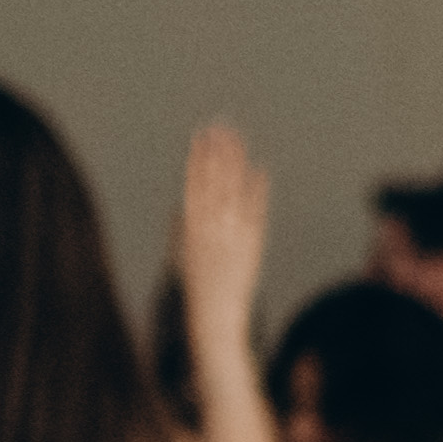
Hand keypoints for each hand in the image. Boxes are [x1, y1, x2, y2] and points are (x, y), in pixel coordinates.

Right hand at [175, 120, 269, 316]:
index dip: (198, 157)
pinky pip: (255, 211)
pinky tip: (261, 169)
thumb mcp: (182, 256)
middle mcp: (210, 226)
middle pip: (214, 180)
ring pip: (233, 189)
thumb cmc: (197, 290)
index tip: (201, 135)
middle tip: (222, 125)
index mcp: (190, 227)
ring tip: (238, 139)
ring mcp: (232, 233)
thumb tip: (181, 208)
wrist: (214, 316)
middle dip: (218, 151)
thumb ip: (182, 229)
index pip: (194, 182)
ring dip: (235, 162)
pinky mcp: (251, 243)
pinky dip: (258, 190)